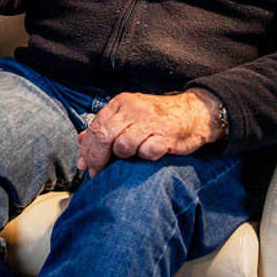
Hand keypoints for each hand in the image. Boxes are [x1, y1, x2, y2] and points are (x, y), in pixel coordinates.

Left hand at [76, 89, 224, 177]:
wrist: (195, 113)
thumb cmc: (158, 118)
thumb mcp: (130, 115)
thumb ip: (105, 126)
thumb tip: (80, 141)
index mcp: (121, 103)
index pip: (94, 127)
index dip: (86, 149)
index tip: (84, 165)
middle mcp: (133, 109)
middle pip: (103, 137)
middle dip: (97, 159)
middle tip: (97, 173)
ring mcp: (150, 121)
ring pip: (123, 146)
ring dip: (123, 157)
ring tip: (131, 157)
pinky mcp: (167, 135)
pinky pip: (147, 152)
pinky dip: (145, 157)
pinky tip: (148, 154)